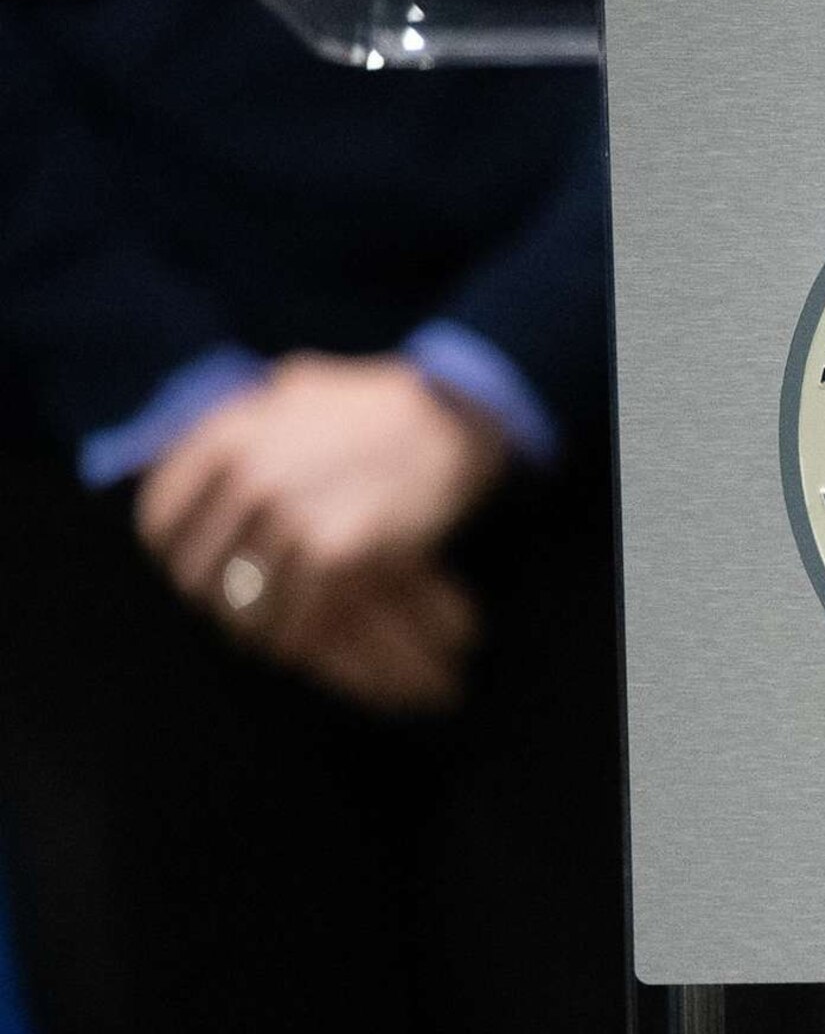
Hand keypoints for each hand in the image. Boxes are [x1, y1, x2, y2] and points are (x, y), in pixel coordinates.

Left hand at [136, 353, 506, 712]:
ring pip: (248, 602)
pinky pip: (301, 616)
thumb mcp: (296, 390)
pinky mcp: (339, 552)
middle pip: (200, 571)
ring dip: (259, 630)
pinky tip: (308, 644)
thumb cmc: (381, 405)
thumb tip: (201, 435)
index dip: (173, 558)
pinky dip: (301, 639)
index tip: (196, 575)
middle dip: (217, 602)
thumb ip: (245, 419)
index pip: (162, 521)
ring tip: (273, 640)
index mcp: (228, 437)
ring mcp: (292, 517)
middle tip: (240, 615)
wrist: (454, 421)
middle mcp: (249, 476)